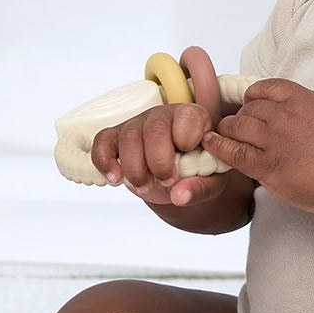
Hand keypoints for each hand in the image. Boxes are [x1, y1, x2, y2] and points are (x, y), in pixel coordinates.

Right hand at [90, 45, 234, 207]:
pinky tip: (114, 178)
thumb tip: (180, 197)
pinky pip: (103, 141)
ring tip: (145, 186)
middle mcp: (163, 115)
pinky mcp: (116, 136)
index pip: (188, 116)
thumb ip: (200, 188)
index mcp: (193, 118)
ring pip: (129, 136)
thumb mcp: (210, 182)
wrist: (177, 174)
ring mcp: (138, 124)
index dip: (186, 140)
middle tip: (166, 181)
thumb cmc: (197, 170)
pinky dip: (104, 160)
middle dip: (158, 161)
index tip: (187, 165)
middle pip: (155, 129)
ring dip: (135, 168)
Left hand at [200, 77, 313, 215]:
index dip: (253, 95)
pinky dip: (218, 146)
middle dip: (240, 115)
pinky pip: (233, 152)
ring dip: (228, 128)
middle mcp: (284, 114)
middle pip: (249, 107)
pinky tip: (210, 144)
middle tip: (237, 125)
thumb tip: (294, 116)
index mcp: (302, 98)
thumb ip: (308, 111)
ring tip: (221, 133)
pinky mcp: (267, 165)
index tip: (249, 102)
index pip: (266, 87)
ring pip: (238, 125)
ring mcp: (274, 139)